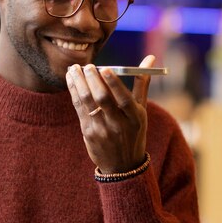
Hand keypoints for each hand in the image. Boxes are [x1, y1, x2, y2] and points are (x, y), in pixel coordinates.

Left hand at [66, 55, 153, 173]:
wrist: (122, 165)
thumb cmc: (133, 131)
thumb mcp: (141, 111)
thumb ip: (142, 84)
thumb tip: (150, 57)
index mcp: (135, 118)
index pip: (124, 99)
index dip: (114, 84)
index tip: (105, 68)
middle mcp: (119, 125)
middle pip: (103, 99)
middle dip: (92, 80)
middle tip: (86, 66)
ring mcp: (102, 130)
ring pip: (88, 102)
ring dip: (78, 83)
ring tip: (74, 69)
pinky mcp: (88, 133)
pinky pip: (79, 109)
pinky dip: (74, 92)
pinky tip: (71, 80)